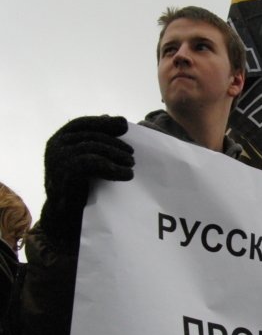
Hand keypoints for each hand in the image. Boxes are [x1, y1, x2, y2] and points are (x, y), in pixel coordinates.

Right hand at [40, 115, 134, 252]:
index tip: (124, 125)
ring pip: (93, 147)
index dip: (103, 123)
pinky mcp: (65, 173)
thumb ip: (97, 140)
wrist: (66, 217)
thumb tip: (112, 117)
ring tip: (132, 164)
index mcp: (60, 140)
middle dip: (114, 143)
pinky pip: (93, 163)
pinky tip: (126, 175)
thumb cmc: (80, 187)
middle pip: (90, 136)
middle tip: (132, 154)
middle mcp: (56, 146)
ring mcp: (58, 159)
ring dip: (116, 155)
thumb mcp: (88, 160)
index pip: (82, 124)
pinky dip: (113, 167)